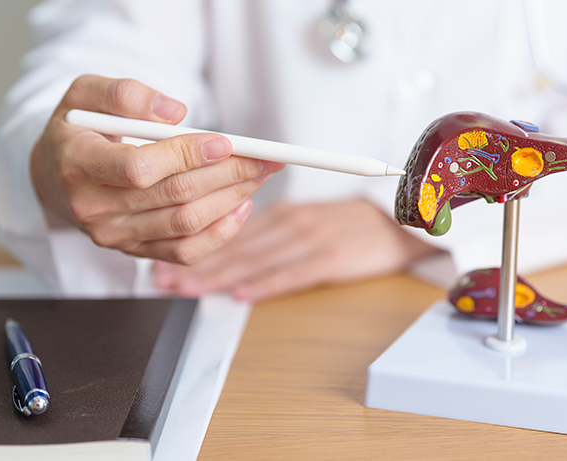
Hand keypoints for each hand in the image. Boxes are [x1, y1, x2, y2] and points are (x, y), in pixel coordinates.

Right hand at [31, 75, 283, 263]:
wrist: (56, 172)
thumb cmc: (80, 128)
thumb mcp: (87, 93)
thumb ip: (125, 93)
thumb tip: (175, 112)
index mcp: (77, 164)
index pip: (139, 168)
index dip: (186, 156)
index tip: (226, 142)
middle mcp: (92, 208)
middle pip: (174, 197)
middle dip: (228, 175)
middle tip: (265, 157)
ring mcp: (114, 236)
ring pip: (186, 224)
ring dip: (232, 199)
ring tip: (260, 175)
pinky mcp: (134, 251)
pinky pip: (186, 252)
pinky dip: (221, 232)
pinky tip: (242, 206)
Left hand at [152, 199, 440, 300]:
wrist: (402, 225)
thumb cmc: (352, 226)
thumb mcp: (310, 220)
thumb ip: (272, 232)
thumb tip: (229, 252)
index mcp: (284, 211)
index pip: (231, 231)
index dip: (195, 247)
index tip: (165, 261)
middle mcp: (292, 221)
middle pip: (236, 246)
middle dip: (195, 263)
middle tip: (164, 280)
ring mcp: (312, 237)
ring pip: (256, 258)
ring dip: (219, 275)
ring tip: (188, 289)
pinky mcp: (333, 255)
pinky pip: (293, 271)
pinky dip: (266, 283)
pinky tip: (242, 293)